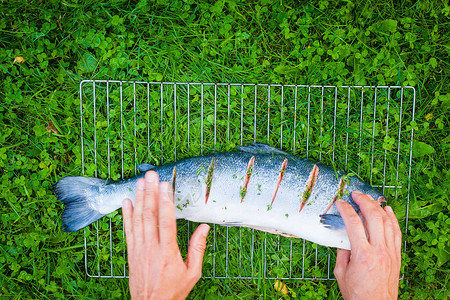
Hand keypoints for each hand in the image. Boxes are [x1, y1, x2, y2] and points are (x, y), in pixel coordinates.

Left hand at [122, 171, 209, 299]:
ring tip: (140, 182)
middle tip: (150, 175)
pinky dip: (126, 215)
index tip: (165, 185)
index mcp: (168, 252)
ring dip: (138, 198)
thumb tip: (204, 228)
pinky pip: (128, 229)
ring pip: (138, 219)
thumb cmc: (173, 291)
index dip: (165, 201)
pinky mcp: (131, 251)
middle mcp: (151, 247)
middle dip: (150, 193)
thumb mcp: (192, 272)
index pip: (166, 221)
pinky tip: (126, 201)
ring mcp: (139, 248)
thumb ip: (198, 248)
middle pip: (149, 215)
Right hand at [334, 191, 401, 299]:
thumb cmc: (358, 293)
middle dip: (364, 201)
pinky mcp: (396, 255)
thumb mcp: (341, 272)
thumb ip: (342, 252)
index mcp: (362, 254)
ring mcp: (390, 252)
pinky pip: (396, 232)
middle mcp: (378, 250)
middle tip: (356, 194)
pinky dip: (392, 218)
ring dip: (378, 206)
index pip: (353, 223)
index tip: (340, 202)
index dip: (346, 209)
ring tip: (369, 199)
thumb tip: (345, 238)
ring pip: (387, 221)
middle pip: (373, 217)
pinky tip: (387, 210)